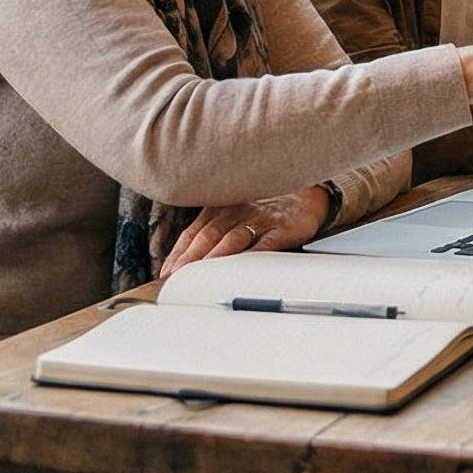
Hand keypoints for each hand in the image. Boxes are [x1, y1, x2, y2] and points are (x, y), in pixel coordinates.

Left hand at [161, 187, 329, 275]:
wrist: (306, 196)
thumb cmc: (264, 210)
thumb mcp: (232, 214)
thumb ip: (209, 233)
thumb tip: (182, 263)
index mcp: (219, 209)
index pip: (193, 233)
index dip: (178, 253)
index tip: (166, 273)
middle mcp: (236, 212)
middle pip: (208, 236)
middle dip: (190, 258)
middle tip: (177, 277)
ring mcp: (259, 219)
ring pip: (232, 239)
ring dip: (215, 257)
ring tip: (202, 275)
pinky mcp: (282, 228)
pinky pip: (266, 242)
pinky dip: (253, 254)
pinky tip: (243, 267)